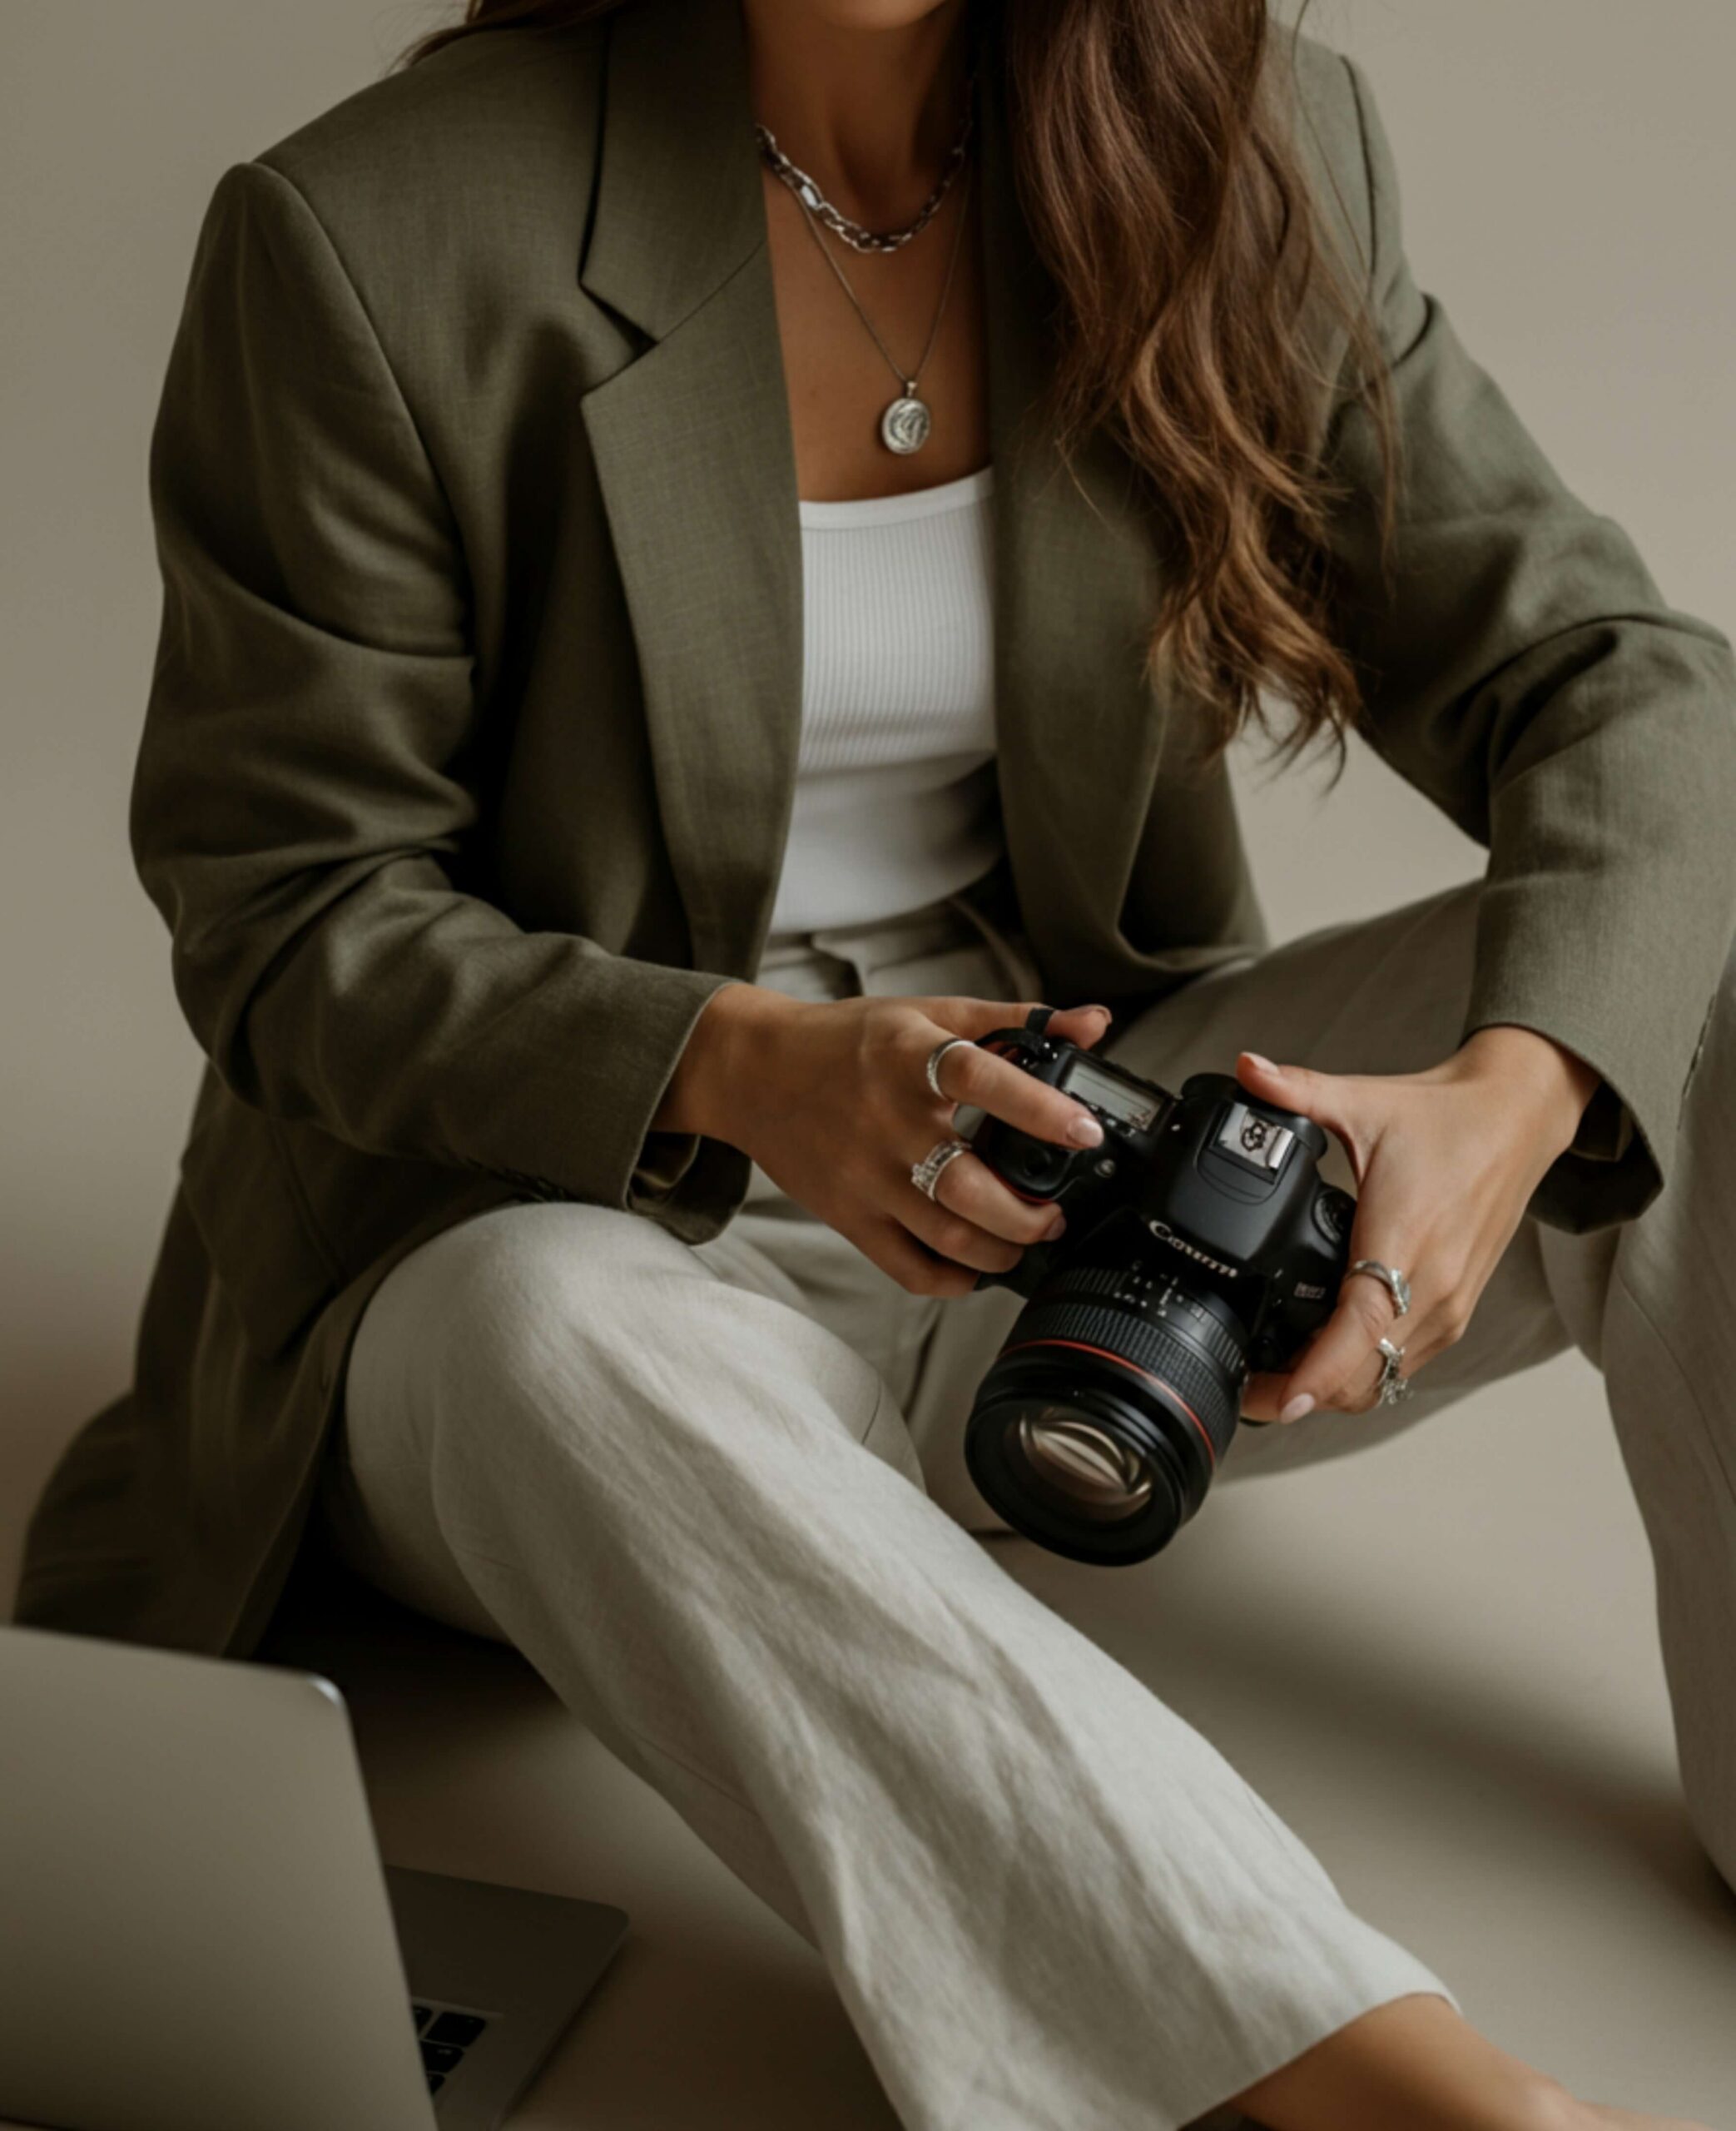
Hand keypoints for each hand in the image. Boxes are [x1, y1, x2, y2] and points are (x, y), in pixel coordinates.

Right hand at [654, 984, 1114, 1293]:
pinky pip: (909, 1269)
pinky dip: (955, 1280)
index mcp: (908, 1056)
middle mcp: (885, 1118)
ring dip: (1003, 1250)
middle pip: (969, 1186)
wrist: (753, 1073)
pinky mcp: (848, 1217)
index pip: (981, 1079)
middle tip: (1057, 1213)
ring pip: (947, 1236)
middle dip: (1030, 1215)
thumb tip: (1095, 1025)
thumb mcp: (928, 1015)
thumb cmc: (849, 1042)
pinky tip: (977, 1265)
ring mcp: (865, 1175)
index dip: (1040, 1108)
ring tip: (1027, 1237)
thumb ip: (1016, 1020)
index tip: (1086, 1132)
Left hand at [1235, 1025, 1601, 1421]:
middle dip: (1304, 1394)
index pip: (1358, 1333)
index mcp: (1405, 1244)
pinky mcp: (1456, 1309)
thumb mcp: (1363, 1100)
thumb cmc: (1446, 1118)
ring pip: (1385, 1379)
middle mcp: (1434, 1290)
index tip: (1277, 1400)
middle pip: (1365, 1377)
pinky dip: (1363, 1371)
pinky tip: (1325, 1356)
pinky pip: (1404, 1363)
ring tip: (1275, 1378)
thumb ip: (1296, 1090)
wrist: (1519, 1118)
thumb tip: (1247, 1069)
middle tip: (1246, 1386)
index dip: (1315, 1374)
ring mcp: (1449, 1307)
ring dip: (1333, 1388)